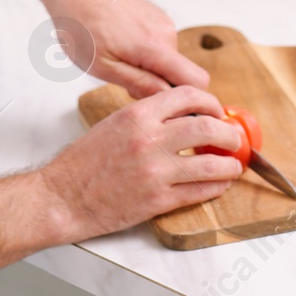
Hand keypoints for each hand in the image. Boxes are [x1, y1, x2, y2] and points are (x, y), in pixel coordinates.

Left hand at [39, 0, 209, 97]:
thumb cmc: (79, 21)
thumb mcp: (102, 65)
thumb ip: (138, 84)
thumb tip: (166, 99)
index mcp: (156, 46)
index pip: (198, 81)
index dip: (190, 100)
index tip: (168, 109)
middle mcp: (166, 31)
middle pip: (181, 72)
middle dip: (158, 84)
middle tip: (122, 81)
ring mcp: (162, 20)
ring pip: (168, 59)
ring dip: (148, 66)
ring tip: (114, 57)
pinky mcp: (155, 14)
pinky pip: (160, 44)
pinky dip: (144, 52)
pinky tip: (117, 44)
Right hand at [41, 85, 244, 240]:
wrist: (62, 197)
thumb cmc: (83, 162)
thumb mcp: (113, 124)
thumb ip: (148, 117)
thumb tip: (183, 116)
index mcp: (137, 115)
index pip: (187, 96)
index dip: (210, 102)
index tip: (217, 111)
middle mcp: (149, 139)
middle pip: (207, 127)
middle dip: (228, 133)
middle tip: (233, 138)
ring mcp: (155, 171)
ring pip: (210, 164)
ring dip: (229, 165)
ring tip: (233, 165)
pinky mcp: (157, 200)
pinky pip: (199, 192)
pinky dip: (216, 187)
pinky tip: (219, 184)